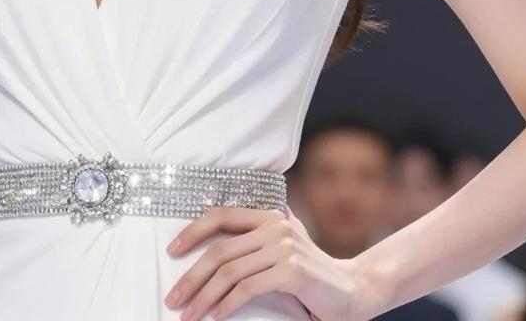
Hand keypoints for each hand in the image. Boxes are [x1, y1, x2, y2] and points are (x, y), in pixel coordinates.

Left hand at [163, 204, 357, 320]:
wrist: (353, 290)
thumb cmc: (311, 273)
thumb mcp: (285, 244)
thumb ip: (260, 234)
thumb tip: (219, 232)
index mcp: (269, 215)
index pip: (221, 215)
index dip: (192, 231)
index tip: (171, 251)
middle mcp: (275, 225)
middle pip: (219, 250)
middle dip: (191, 276)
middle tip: (172, 298)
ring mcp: (283, 246)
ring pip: (229, 272)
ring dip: (203, 296)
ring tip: (187, 314)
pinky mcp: (291, 271)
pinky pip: (248, 288)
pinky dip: (227, 304)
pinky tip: (215, 317)